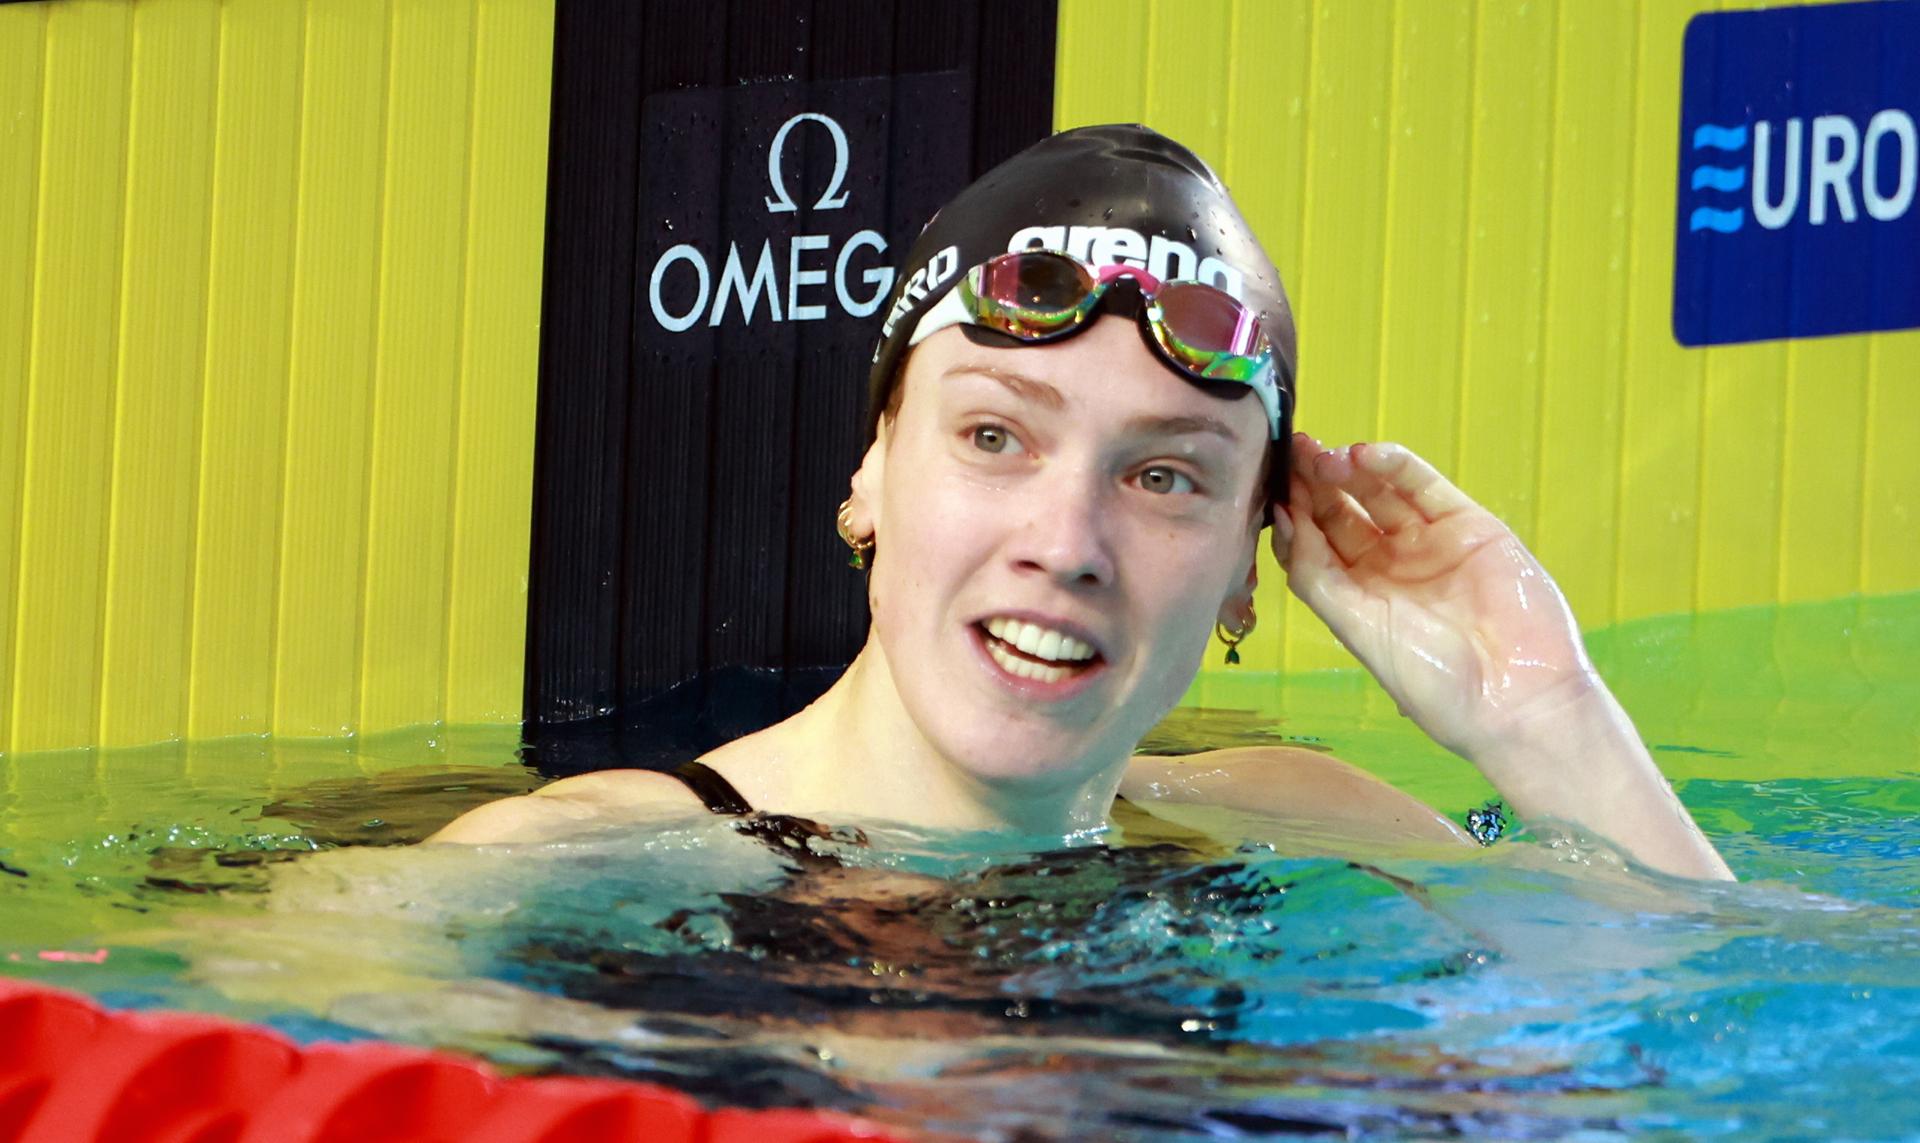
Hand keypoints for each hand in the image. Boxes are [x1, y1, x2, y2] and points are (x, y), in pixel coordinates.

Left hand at [1276, 433, 1597, 761]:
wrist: (1515, 696)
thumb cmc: (1430, 679)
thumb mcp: (1357, 628)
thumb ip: (1316, 575)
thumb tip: (1283, 520)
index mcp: (1359, 595)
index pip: (1317, 543)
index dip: (1294, 514)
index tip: (1271, 484)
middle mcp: (1391, 566)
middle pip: (1343, 512)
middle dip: (1315, 484)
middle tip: (1294, 452)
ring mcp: (1430, 543)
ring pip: (1381, 493)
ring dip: (1350, 470)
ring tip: (1323, 455)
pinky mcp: (1469, 525)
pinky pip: (1425, 486)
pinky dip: (1394, 466)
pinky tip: (1365, 455)